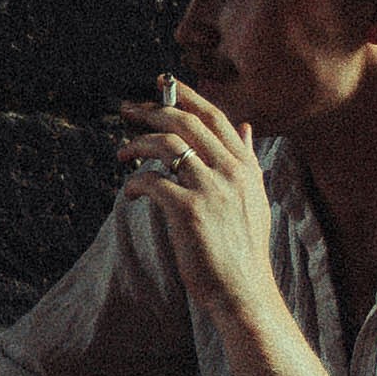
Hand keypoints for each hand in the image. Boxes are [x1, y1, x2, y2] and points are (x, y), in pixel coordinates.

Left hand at [114, 82, 277, 302]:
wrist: (244, 291)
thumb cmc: (244, 248)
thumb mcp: (254, 197)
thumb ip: (248, 160)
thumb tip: (247, 126)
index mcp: (246, 166)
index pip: (215, 116)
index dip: (187, 95)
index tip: (163, 84)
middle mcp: (232, 171)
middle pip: (186, 122)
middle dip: (152, 110)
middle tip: (127, 110)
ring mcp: (212, 189)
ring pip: (166, 145)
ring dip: (137, 143)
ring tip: (122, 152)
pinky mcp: (189, 211)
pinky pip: (151, 181)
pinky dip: (134, 182)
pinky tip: (131, 192)